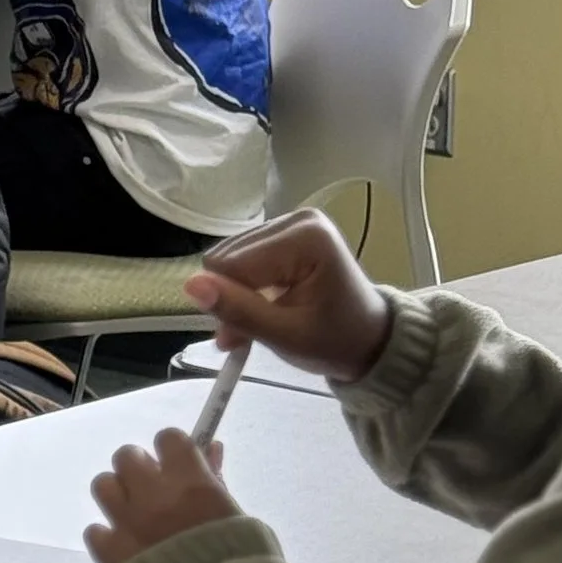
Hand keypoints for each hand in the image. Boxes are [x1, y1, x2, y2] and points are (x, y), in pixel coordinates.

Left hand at [85, 430, 241, 562]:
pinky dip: (108, 537)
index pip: (169, 438)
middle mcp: (154, 496)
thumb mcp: (240, 519)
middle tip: (154, 493)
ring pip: (103, 485)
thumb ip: (218, 482)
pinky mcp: (109, 554)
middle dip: (139, 470)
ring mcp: (127, 523)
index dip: (173, 452)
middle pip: (127, 456)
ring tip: (136, 519)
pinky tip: (126, 550)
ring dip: (119, 497)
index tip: (179, 467)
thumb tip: (211, 448)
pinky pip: (95, 531)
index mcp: (191, 483)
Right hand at [183, 206, 392, 382]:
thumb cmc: (336, 343)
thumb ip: (239, 310)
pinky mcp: (285, 233)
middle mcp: (297, 219)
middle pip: (228, 257)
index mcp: (305, 236)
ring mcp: (291, 223)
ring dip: (236, 295)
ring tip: (259, 322)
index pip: (232, 264)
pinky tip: (262, 307)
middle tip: (249, 333)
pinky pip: (242, 257)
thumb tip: (190, 286)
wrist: (372, 343)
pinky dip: (245, 287)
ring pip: (229, 257)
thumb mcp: (286, 336)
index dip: (228, 302)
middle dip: (232, 298)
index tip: (240, 337)